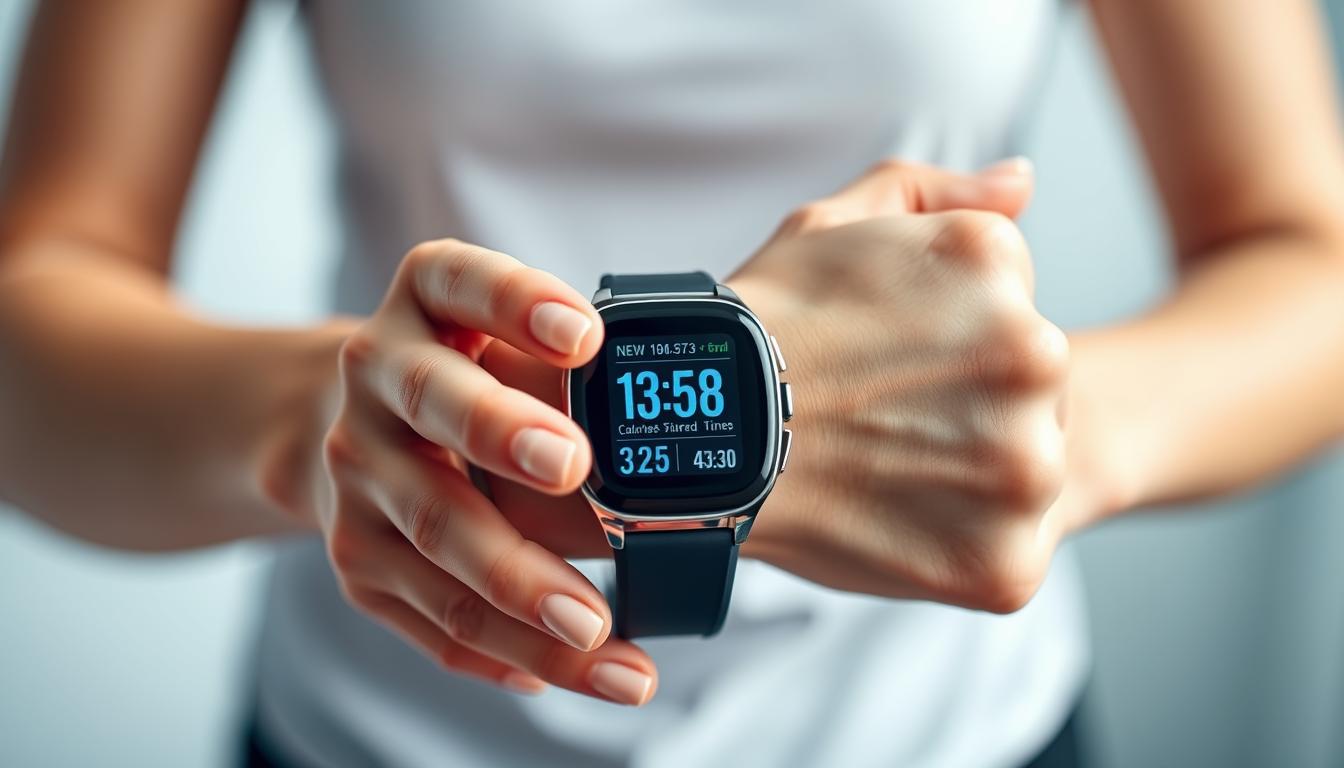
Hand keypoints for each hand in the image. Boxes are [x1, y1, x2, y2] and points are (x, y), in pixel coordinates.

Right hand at [311, 239, 656, 704]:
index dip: (517, 300)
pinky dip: (501, 649)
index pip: (459, 279)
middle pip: (431, 400)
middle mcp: (376, 376)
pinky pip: (431, 614)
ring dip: (517, 584)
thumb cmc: (474, 372)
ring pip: (438, 531)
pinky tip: (564, 668)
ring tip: (598, 628)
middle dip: (502, 432)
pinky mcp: (357, 556)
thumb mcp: (507, 328)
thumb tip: (705, 385)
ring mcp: (358, 470)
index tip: (589, 332)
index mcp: (423, 300)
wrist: (359, 430)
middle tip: (576, 467)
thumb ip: (580, 343)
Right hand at [732, 159, 1075, 611]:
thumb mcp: (835, 224)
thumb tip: (1023, 180)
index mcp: (997, 266)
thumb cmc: (762, 334)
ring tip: (880, 467)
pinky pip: (1005, 557)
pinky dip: (957, 549)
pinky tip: (893, 522)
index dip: (940, 335)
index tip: (882, 357)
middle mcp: (1034, 356)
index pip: (1009, 305)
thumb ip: (940, 190)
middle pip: (1028, 391)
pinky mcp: (1004, 560)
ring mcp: (1027, 466)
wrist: (699, 440)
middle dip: (967, 402)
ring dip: (969, 475)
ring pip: (1025, 472)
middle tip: (877, 415)